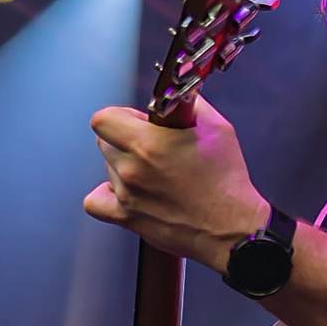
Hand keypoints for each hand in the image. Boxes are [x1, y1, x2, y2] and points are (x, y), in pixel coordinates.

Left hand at [83, 96, 267, 270]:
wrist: (231, 229)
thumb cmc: (227, 183)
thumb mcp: (217, 129)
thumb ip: (190, 105)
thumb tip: (176, 96)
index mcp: (149, 144)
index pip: (104, 119)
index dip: (121, 116)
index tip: (138, 122)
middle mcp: (132, 169)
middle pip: (105, 141)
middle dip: (125, 139)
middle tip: (152, 147)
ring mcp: (126, 195)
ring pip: (108, 168)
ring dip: (124, 166)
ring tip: (153, 174)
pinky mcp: (127, 218)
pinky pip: (95, 202)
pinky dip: (106, 195)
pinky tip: (125, 191)